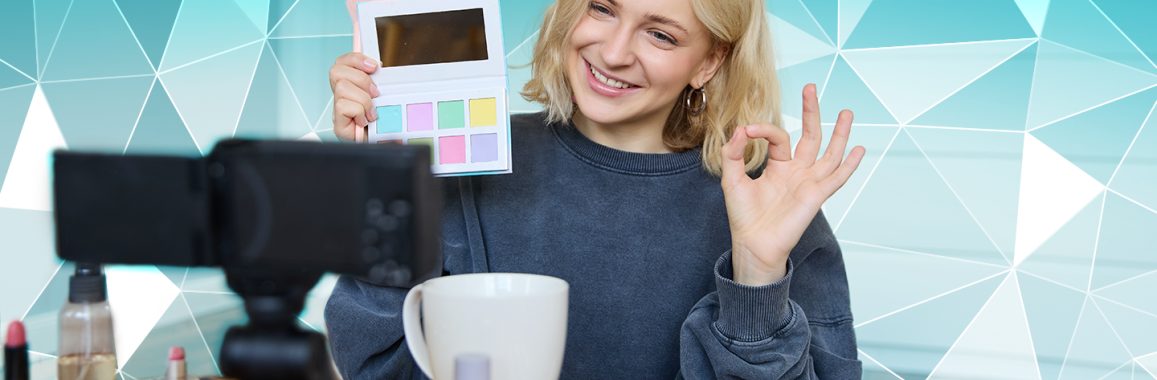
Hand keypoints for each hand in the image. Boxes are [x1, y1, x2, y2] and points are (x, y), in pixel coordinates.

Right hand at [330, 52, 381, 140]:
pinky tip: (365, 120)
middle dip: (361, 79)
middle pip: (336, 71)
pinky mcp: (338, 125)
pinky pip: (343, 106)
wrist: (386, 145)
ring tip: (372, 111)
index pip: (342, 62)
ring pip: (341, 88)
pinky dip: (358, 112)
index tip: (375, 66)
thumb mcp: (384, 96)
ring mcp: (337, 111)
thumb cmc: (384, 122)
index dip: (356, 59)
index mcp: (350, 86)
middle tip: (375, 93)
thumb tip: (380, 67)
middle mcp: (340, 97)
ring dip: (363, 99)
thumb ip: (378, 81)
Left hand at [720, 84, 864, 286]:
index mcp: (778, 166)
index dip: (764, 129)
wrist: (753, 243)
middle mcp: (797, 172)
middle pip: (810, 136)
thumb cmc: (743, 216)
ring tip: (846, 113)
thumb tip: (740, 129)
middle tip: (811, 88)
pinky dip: (849, 164)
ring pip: (829, 153)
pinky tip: (859, 149)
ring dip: (839, 133)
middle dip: (812, 112)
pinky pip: (836, 178)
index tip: (747, 130)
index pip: (779, 137)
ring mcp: (809, 183)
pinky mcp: (816, 196)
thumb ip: (733, 154)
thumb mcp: (732, 179)